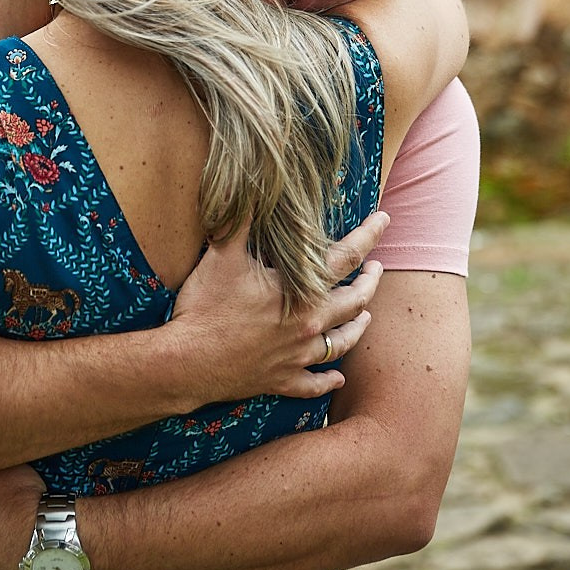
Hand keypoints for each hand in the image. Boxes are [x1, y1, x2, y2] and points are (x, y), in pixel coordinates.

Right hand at [163, 210, 387, 403]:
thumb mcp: (223, 255)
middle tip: (377, 269)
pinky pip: (313, 384)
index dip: (368, 236)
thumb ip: (241, 220)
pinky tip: (337, 379)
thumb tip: (253, 185)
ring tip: (366, 317)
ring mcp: (297, 356)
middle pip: (355, 302)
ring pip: (342, 343)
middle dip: (370, 283)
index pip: (346, 258)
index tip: (383, 220)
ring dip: (358, 328)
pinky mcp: (281, 381)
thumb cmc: (206, 307)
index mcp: (301, 292)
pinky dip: (328, 381)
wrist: (186, 362)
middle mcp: (308, 325)